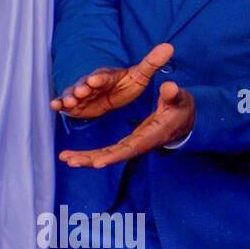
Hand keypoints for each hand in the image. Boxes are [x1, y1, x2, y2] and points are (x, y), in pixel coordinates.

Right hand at [51, 43, 173, 119]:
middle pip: (85, 85)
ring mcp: (83, 93)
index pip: (104, 76)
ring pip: (74, 94)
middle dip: (81, 89)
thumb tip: (169, 46)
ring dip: (70, 97)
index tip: (95, 81)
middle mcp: (92, 83)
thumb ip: (152, 63)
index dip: (100, 79)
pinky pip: (66, 103)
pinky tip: (54, 106)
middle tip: (80, 92)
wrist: (115, 93)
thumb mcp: (141, 75)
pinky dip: (60, 104)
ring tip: (67, 103)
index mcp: (108, 76)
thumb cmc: (127, 83)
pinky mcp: (77, 104)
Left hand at [59, 81, 195, 167]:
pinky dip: (89, 154)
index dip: (114, 155)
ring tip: (65, 158)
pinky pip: (106, 151)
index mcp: (151, 135)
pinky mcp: (127, 143)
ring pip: (106, 155)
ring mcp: (132, 144)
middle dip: (92, 159)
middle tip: (70, 161)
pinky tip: (72, 156)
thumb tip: (170, 86)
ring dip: (86, 158)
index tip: (98, 162)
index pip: (131, 148)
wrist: (184, 118)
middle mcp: (140, 144)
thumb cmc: (181, 108)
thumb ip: (173, 95)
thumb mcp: (179, 99)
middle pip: (113, 155)